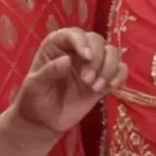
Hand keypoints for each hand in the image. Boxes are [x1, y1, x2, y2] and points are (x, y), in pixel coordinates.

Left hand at [9, 28, 127, 138]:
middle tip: (86, 80)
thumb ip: (48, 72)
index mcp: (58, 46)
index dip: (82, 42)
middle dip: (97, 59)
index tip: (86, 57)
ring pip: (112, 52)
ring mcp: (94, 64)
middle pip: (97, 40)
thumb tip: (67, 60)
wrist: (44, 121)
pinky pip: (121, 69)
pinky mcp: (105, 77)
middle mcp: (78, 50)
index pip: (74, 34)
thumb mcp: (34, 87)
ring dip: (108, 68)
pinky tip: (110, 87)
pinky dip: (120, 75)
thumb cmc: (34, 100)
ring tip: (95, 87)